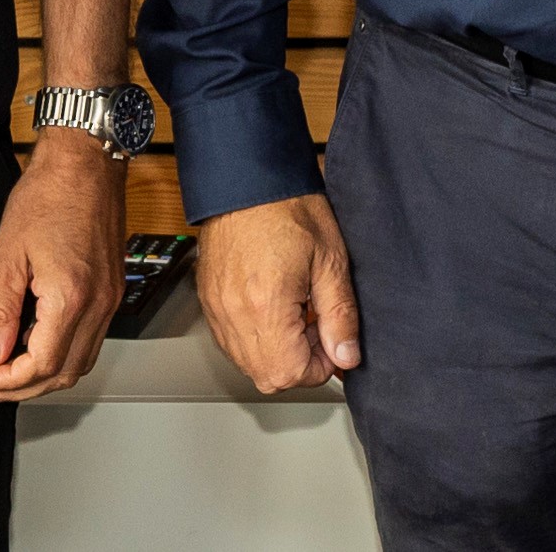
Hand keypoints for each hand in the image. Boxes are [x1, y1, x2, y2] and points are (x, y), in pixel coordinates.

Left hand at [0, 131, 126, 400]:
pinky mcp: (113, 289)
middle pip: (67, 373)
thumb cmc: (48, 196)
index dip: (11, 383)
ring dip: (48, 375)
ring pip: (84, 361)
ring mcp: (110, 298)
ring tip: (14, 371)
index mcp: (69, 297)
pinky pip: (93, 338)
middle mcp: (98, 304)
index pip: (42, 365)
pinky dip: (66, 353)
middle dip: (28, 388)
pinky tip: (41, 343)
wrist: (85, 163)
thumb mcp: (7, 254)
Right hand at [193, 192, 361, 392]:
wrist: (246, 177)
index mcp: (265, 306)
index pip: (291, 374)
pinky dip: (255, 338)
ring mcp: (216, 308)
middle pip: (267, 376)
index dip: (319, 365)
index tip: (330, 339)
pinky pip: (231, 341)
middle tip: (314, 325)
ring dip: (276, 353)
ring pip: (247, 363)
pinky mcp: (208, 300)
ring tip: (293, 313)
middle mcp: (234, 314)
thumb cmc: (287, 207)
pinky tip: (271, 308)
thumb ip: (340, 316)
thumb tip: (346, 357)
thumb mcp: (330, 259)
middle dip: (298, 363)